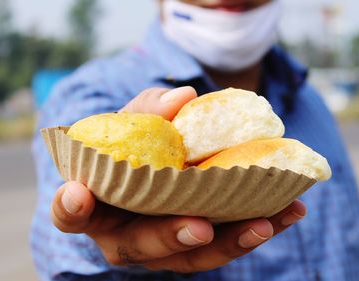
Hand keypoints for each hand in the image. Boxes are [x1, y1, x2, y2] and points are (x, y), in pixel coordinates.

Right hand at [51, 86, 306, 272]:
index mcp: (94, 204)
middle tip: (199, 226)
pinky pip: (223, 244)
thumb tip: (183, 98)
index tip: (78, 194)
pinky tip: (289, 210)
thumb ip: (149, 109)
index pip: (69, 213)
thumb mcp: (134, 120)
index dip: (70, 207)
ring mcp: (161, 246)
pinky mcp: (197, 246)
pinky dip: (255, 228)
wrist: (156, 164)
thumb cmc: (133, 143)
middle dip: (169, 237)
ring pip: (189, 257)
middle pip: (137, 246)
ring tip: (264, 223)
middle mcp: (122, 234)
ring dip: (229, 241)